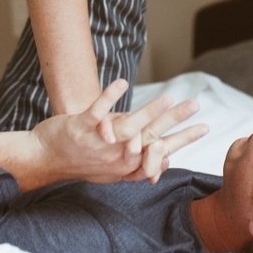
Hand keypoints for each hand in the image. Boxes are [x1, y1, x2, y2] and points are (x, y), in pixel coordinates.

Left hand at [29, 79, 207, 184]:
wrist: (46, 159)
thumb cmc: (83, 162)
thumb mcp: (114, 170)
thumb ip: (140, 163)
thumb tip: (166, 161)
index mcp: (128, 163)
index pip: (163, 150)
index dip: (184, 138)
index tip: (205, 127)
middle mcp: (117, 154)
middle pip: (152, 135)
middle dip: (176, 120)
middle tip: (196, 105)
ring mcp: (99, 141)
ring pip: (129, 126)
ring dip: (149, 111)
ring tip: (169, 96)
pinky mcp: (81, 127)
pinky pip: (97, 112)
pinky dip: (109, 96)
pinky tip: (121, 83)